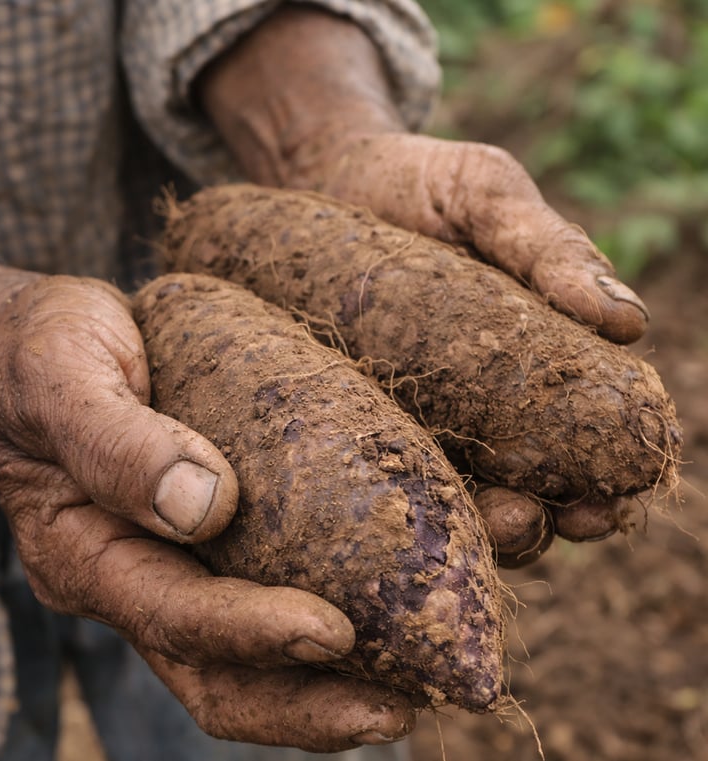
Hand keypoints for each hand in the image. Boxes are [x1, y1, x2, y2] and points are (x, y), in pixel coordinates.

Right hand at [0, 260, 413, 750]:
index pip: (174, 618)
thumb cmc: (41, 350)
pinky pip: (274, 581)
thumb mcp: (58, 380)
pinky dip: (337, 603)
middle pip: (222, 674)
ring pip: (255, 648)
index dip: (251, 634)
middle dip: (308, 704)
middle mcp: (139, 575)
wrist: (44, 335)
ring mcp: (179, 560)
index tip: (334, 632)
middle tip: (398, 710)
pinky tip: (399, 593)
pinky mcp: (215, 530)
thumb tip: (205, 505)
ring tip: (421, 672)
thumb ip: (115, 443)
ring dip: (336, 674)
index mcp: (86, 555)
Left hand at [197, 6, 644, 557]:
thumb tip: (630, 323)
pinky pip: (380, 470)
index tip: (607, 502)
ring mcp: (417, 414)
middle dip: (544, 523)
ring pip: (458, 498)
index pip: (589, 440)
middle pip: (529, 489)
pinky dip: (396, 498)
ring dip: (477, 528)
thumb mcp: (488, 197)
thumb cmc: (419, 183)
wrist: (322, 177)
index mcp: (534, 359)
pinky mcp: (357, 412)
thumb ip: (549, 250)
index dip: (607, 483)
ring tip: (487, 523)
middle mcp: (480, 402)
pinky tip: (394, 509)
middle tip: (539, 522)